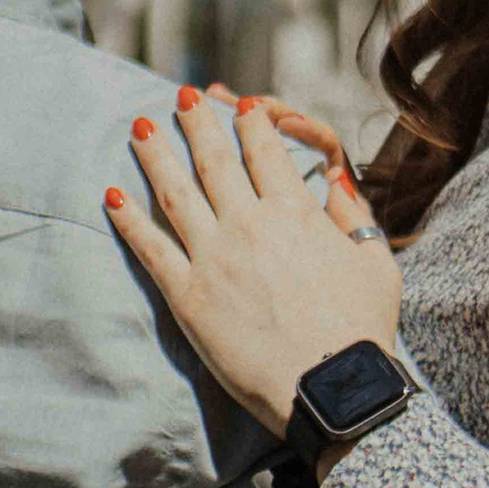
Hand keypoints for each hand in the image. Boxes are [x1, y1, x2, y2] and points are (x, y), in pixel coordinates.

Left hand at [107, 91, 402, 440]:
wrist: (333, 389)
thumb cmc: (363, 331)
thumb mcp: (376, 264)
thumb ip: (354, 216)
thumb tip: (336, 180)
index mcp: (296, 212)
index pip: (265, 149)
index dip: (250, 119)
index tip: (240, 103)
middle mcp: (249, 224)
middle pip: (214, 158)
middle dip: (196, 122)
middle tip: (182, 98)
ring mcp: (214, 258)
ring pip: (175, 192)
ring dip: (155, 156)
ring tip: (139, 128)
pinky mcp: (189, 296)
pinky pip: (150, 248)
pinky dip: (129, 219)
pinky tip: (112, 196)